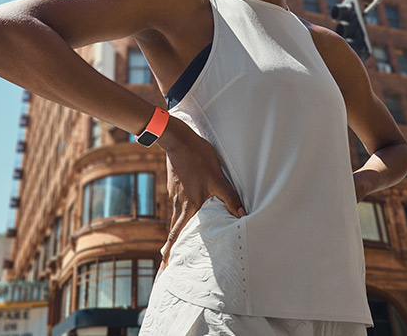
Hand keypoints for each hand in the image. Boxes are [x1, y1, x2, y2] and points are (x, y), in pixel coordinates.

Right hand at [157, 117, 245, 268]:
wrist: (178, 139)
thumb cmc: (198, 159)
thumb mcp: (218, 178)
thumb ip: (230, 198)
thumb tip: (242, 215)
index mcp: (188, 206)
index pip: (176, 235)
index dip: (170, 252)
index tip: (164, 266)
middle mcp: (179, 203)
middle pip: (174, 229)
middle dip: (170, 247)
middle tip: (166, 261)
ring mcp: (175, 194)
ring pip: (176, 216)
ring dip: (177, 230)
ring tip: (180, 239)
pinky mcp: (176, 185)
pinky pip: (178, 203)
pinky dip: (180, 212)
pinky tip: (187, 208)